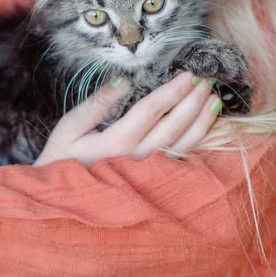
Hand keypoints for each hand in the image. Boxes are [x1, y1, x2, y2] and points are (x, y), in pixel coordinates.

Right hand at [35, 72, 222, 166]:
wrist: (62, 202)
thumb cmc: (61, 159)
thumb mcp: (70, 127)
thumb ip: (97, 104)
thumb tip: (123, 81)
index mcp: (116, 143)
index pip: (151, 111)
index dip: (172, 91)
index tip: (188, 74)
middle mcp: (137, 159)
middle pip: (173, 125)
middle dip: (192, 101)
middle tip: (208, 80)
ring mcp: (148, 174)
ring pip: (183, 144)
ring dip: (201, 121)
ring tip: (214, 100)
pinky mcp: (153, 183)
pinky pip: (182, 161)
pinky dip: (198, 143)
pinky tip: (207, 128)